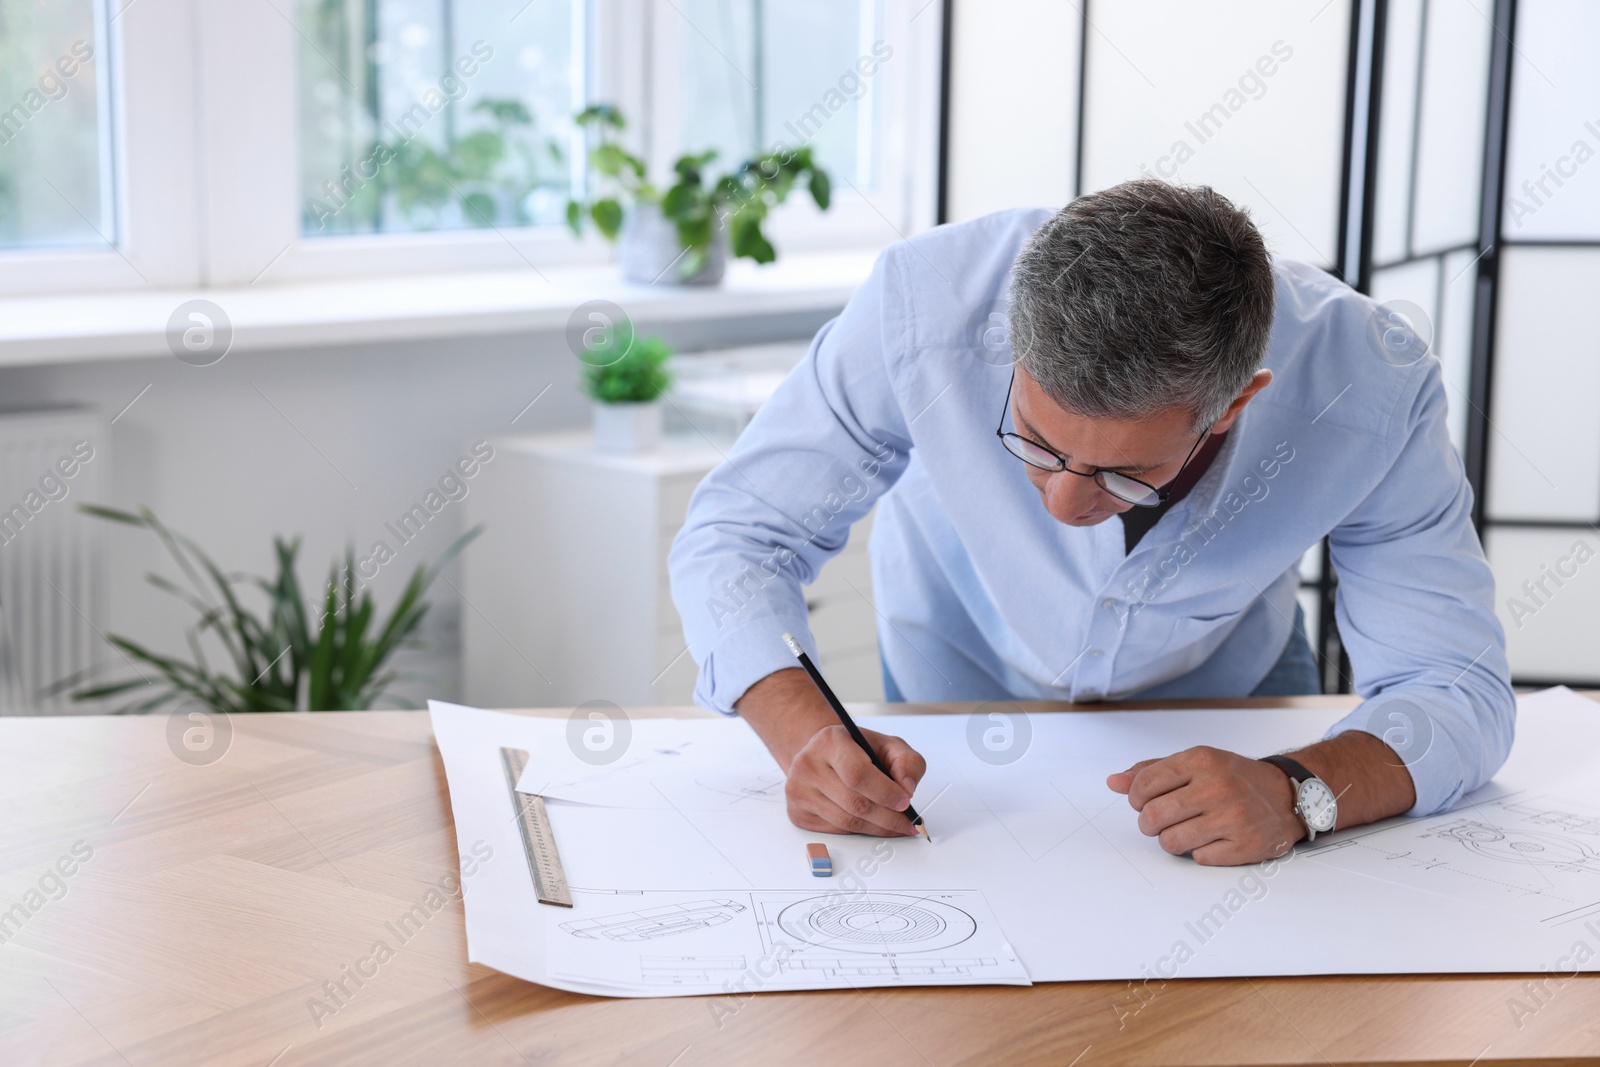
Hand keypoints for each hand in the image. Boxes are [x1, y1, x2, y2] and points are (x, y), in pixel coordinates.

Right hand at [784, 724, 926, 836]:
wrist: (824, 756)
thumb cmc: (858, 751)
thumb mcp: (888, 745)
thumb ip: (907, 762)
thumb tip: (908, 788)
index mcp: (830, 741)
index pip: (858, 773)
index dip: (885, 792)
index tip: (906, 802)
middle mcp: (808, 764)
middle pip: (854, 803)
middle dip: (888, 817)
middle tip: (908, 822)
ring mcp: (799, 790)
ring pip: (846, 822)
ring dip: (877, 828)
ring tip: (896, 825)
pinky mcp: (797, 812)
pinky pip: (836, 830)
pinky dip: (860, 831)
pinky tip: (873, 824)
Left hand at [1106, 746, 1303, 864]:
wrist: (1288, 795)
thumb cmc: (1234, 778)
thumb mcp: (1195, 763)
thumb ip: (1152, 771)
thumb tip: (1113, 782)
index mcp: (1201, 761)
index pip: (1143, 785)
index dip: (1135, 799)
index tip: (1144, 802)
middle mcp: (1217, 787)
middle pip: (1152, 817)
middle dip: (1149, 823)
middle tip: (1160, 821)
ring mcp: (1232, 817)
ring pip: (1171, 842)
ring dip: (1171, 840)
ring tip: (1184, 830)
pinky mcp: (1245, 845)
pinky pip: (1198, 858)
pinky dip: (1199, 852)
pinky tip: (1212, 839)